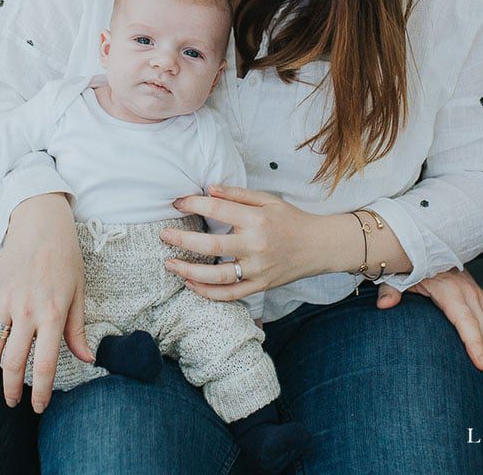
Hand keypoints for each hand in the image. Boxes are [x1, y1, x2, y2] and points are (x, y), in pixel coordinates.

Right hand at [0, 193, 89, 413]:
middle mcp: (27, 310)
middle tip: (13, 401)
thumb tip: (87, 359)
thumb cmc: (65, 259)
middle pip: (13, 362)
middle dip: (12, 388)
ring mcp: (4, 299)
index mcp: (53, 313)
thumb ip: (77, 329)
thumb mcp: (78, 293)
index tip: (37, 407)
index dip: (40, 392)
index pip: (45, 364)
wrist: (42, 224)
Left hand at [161, 184, 323, 299]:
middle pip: (211, 245)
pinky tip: (190, 284)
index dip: (193, 203)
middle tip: (163, 235)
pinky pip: (230, 294)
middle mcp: (255, 246)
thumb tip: (209, 188)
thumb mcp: (268, 200)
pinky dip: (208, 292)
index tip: (177, 203)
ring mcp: (257, 269)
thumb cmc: (291, 219)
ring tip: (169, 264)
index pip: (218, 208)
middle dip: (182, 240)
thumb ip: (238, 194)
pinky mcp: (260, 286)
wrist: (320, 246)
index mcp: (257, 219)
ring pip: (217, 276)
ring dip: (189, 271)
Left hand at [376, 269, 482, 397]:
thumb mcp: (398, 274)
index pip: (465, 321)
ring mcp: (475, 295)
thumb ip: (391, 290)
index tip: (481, 366)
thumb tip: (384, 305)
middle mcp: (468, 292)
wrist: (424, 244)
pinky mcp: (477, 298)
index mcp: (450, 289)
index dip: (474, 343)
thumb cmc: (410, 264)